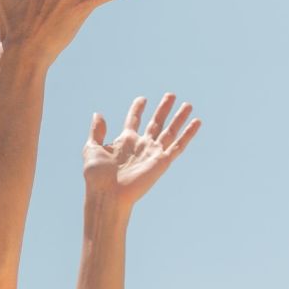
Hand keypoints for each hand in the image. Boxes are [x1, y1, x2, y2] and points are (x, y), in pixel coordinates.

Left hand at [82, 94, 200, 206]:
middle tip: (171, 95)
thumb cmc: (97, 176)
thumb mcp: (92, 148)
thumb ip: (96, 131)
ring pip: (170, 131)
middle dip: (163, 109)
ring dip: (179, 118)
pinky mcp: (162, 162)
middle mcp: (141, 146)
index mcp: (125, 141)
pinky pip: (178, 145)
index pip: (134, 120)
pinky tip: (196, 122)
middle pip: (155, 123)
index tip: (142, 99)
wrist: (107, 194)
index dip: (138, 109)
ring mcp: (153, 153)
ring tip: (187, 104)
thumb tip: (98, 114)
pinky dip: (188, 134)